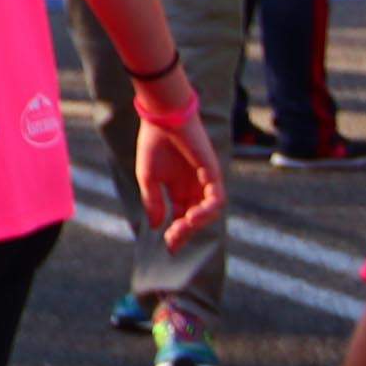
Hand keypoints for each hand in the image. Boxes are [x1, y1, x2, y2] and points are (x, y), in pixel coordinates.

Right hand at [132, 95, 225, 244]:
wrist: (163, 119)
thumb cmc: (153, 144)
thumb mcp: (148, 178)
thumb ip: (153, 202)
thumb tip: (156, 226)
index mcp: (178, 188)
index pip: (180, 217)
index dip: (176, 233)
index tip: (168, 247)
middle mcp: (194, 187)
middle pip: (196, 218)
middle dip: (186, 232)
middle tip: (173, 241)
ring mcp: (205, 182)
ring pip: (210, 212)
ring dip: (197, 224)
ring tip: (182, 226)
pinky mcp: (213, 174)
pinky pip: (216, 199)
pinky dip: (207, 210)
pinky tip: (192, 214)